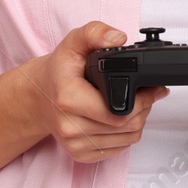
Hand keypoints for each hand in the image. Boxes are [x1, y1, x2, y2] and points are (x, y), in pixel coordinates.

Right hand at [23, 21, 168, 163]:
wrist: (39, 95)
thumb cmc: (59, 70)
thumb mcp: (74, 42)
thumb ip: (95, 32)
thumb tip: (117, 38)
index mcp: (68, 99)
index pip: (119, 112)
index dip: (142, 100)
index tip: (149, 87)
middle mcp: (69, 126)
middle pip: (127, 126)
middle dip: (144, 108)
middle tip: (145, 92)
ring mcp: (74, 144)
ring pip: (127, 139)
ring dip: (139, 121)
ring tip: (133, 103)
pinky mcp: (80, 155)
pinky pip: (118, 149)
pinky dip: (127, 134)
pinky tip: (121, 117)